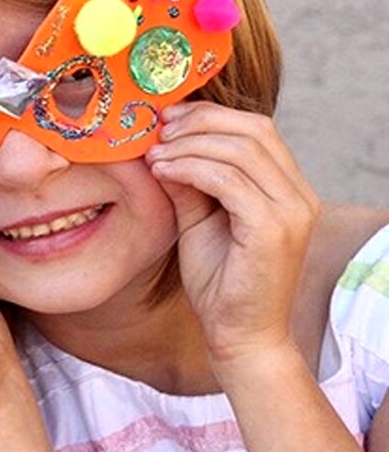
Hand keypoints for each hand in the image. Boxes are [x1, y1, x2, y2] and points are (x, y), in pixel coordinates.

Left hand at [147, 103, 319, 363]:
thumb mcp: (198, 219)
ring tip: (153, 154)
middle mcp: (299, 195)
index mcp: (288, 188)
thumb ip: (188, 181)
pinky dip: (191, 169)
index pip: (256, 128)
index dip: (210, 115)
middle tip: (157, 130)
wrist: (239, 336)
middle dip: (199, 122)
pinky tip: (161, 172)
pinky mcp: (273, 230)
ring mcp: (292, 212)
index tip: (166, 119)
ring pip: (240, 150)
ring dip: (189, 145)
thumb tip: (160, 143)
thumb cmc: (219, 281)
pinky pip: (230, 181)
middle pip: (253, 129)